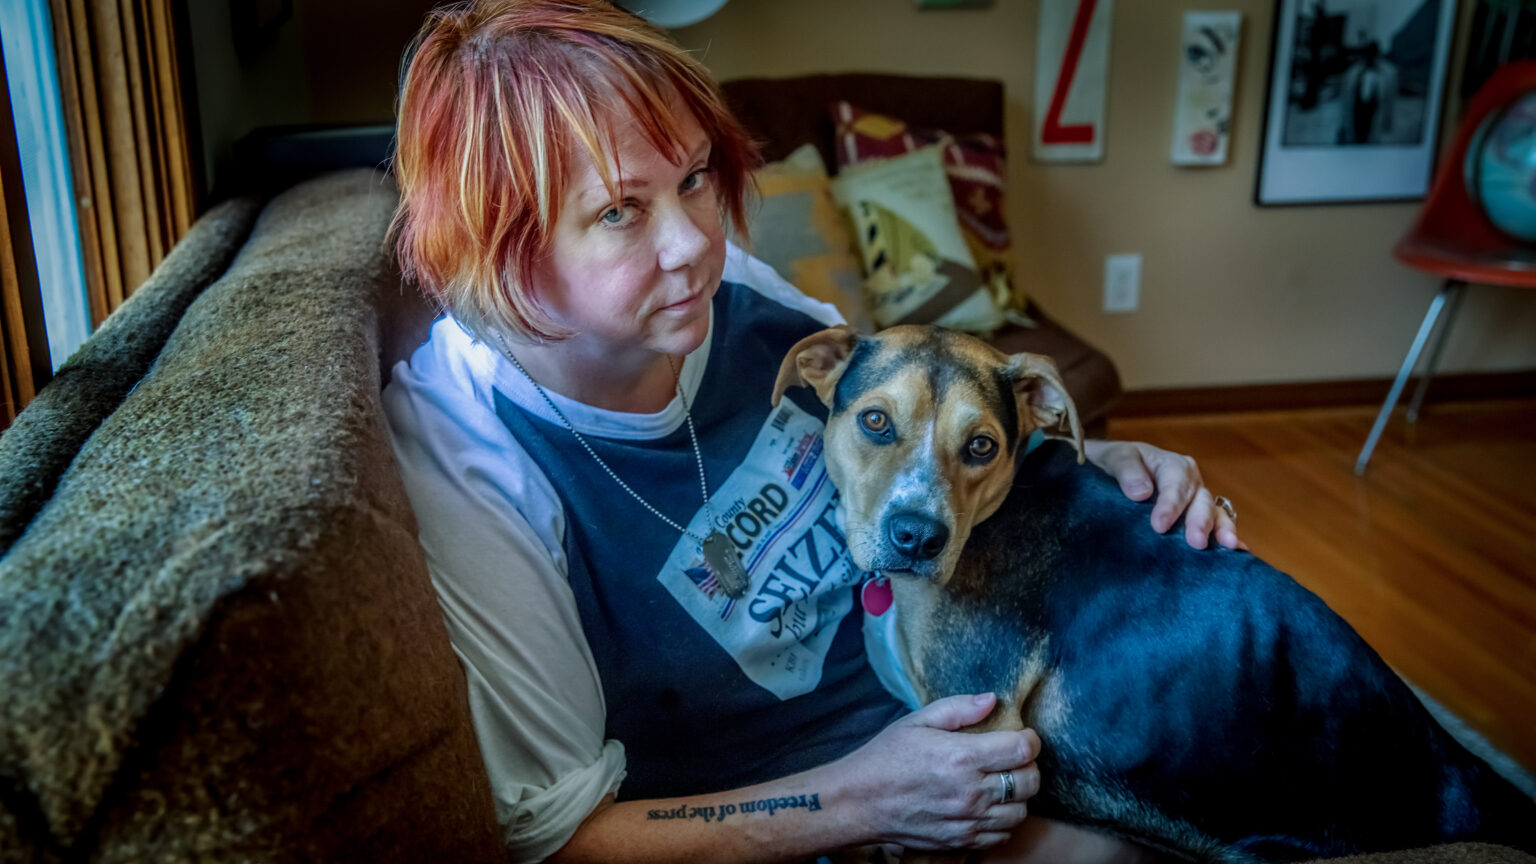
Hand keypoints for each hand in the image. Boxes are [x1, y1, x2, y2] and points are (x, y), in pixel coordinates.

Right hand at [834, 693, 1039, 852]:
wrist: (860, 801)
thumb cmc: (886, 757)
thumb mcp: (918, 721)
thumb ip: (959, 708)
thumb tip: (992, 700)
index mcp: (962, 757)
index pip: (1022, 750)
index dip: (1030, 739)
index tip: (1023, 736)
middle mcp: (970, 792)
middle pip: (1029, 782)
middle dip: (1028, 767)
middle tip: (1013, 759)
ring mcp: (967, 821)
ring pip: (1020, 812)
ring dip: (1017, 796)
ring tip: (1001, 784)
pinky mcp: (961, 841)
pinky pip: (1001, 835)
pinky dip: (1002, 821)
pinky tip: (988, 806)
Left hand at [1083, 439, 1243, 550]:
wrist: (1112, 471)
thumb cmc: (1116, 464)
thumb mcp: (1116, 459)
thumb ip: (1127, 471)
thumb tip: (1141, 493)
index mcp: (1173, 465)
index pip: (1175, 484)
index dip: (1170, 505)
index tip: (1159, 525)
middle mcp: (1191, 482)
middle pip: (1200, 500)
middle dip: (1200, 521)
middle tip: (1196, 542)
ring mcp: (1197, 502)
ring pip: (1214, 513)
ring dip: (1222, 529)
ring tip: (1229, 545)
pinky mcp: (1197, 519)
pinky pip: (1217, 526)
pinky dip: (1226, 536)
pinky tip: (1238, 552)